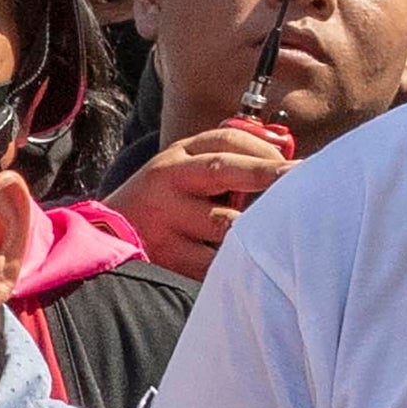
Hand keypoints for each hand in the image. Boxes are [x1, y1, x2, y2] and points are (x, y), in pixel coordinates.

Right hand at [108, 120, 295, 280]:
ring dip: (256, 226)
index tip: (298, 165)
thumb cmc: (160, 202)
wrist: (103, 239)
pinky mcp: (169, 258)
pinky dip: (239, 262)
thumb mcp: (182, 169)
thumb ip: (226, 158)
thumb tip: (282, 154)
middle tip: (303, 177)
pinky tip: (256, 263)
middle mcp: (169, 183)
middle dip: (266, 174)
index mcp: (177, 159)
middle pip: (223, 171)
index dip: (264, 152)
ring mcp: (167, 221)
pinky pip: (216, 263)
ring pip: (225, 224)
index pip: (225, 144)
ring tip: (285, 229)